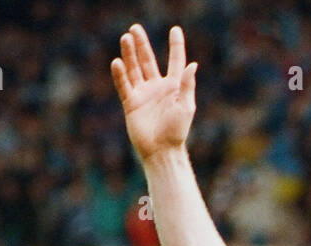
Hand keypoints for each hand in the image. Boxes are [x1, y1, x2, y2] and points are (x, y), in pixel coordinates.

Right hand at [110, 24, 196, 161]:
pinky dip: (120, 74)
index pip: (175, 61)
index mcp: (174, 87)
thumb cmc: (177, 131)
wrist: (161, 151)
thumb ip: (187, 85)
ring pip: (134, 69)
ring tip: (126, 38)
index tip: (175, 30)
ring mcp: (143, 94)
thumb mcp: (186, 107)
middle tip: (135, 28)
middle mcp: (157, 88)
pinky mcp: (131, 103)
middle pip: (148, 60)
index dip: (176, 46)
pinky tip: (117, 62)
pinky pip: (124, 85)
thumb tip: (192, 64)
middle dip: (142, 44)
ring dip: (129, 54)